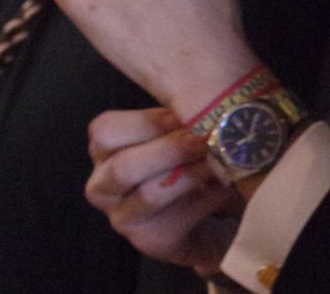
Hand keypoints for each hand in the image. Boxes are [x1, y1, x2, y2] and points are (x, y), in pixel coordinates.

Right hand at [86, 107, 241, 272]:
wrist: (209, 213)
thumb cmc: (189, 159)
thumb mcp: (179, 130)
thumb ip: (178, 113)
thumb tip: (202, 89)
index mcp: (106, 151)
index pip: (105, 132)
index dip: (147, 121)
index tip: (183, 112)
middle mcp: (104, 186)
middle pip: (122, 167)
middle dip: (168, 149)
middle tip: (203, 138)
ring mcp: (124, 218)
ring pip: (149, 194)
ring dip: (190, 174)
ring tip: (219, 161)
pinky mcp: (151, 241)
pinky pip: (178, 218)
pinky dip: (207, 198)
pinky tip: (225, 185)